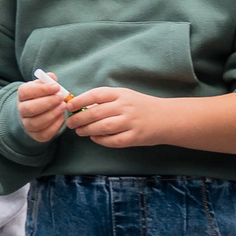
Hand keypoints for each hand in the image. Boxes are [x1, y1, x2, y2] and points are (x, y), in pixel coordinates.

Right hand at [17, 76, 70, 142]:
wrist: (36, 112)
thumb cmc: (42, 96)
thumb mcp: (43, 86)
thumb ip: (47, 81)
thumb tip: (52, 77)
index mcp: (22, 95)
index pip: (26, 92)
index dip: (42, 89)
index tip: (57, 87)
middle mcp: (21, 110)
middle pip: (30, 108)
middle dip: (48, 103)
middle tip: (61, 98)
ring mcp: (27, 124)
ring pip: (36, 123)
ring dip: (52, 114)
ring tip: (63, 107)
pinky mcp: (36, 135)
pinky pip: (44, 133)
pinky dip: (55, 125)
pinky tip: (62, 117)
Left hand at [63, 86, 180, 147]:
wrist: (167, 118)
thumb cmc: (140, 106)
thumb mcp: (124, 96)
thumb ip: (105, 100)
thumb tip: (80, 107)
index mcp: (121, 94)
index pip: (95, 95)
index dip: (79, 100)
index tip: (69, 106)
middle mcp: (125, 107)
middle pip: (96, 113)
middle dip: (79, 119)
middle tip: (70, 123)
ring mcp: (131, 122)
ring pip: (102, 127)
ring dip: (87, 130)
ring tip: (80, 131)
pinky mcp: (135, 137)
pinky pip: (113, 140)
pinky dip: (101, 140)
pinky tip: (95, 138)